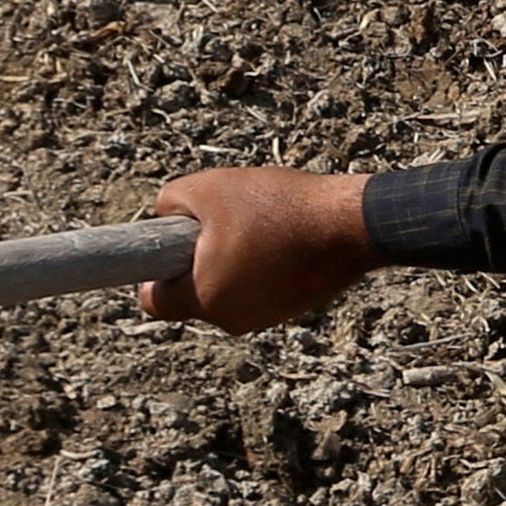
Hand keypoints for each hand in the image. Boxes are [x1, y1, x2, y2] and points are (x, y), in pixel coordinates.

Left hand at [145, 161, 374, 335]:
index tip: (171, 244)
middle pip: (194, 292)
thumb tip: (164, 213)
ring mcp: (265, 317)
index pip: (154, 300)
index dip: (155, 269)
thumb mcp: (210, 187)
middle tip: (224, 222)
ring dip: (234, 260)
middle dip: (201, 259)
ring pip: (229, 288)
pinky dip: (263, 265)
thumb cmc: (278, 207)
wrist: (351, 225)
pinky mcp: (292, 308)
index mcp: (205, 297)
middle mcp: (231, 318)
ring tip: (261, 225)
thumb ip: (170, 200)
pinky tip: (283, 236)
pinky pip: (260, 287)